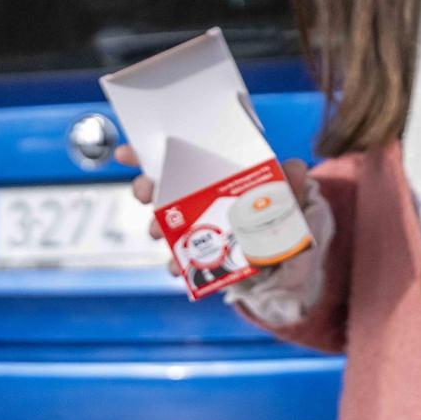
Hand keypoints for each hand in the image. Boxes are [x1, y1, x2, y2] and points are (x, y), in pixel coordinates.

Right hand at [114, 144, 311, 275]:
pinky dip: (174, 264)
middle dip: (146, 189)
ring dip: (157, 227)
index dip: (145, 153)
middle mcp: (194, 199)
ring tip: (160, 233)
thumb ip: (289, 180)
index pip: (173, 158)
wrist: (288, 256)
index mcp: (210, 175)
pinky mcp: (200, 258)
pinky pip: (181, 260)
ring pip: (164, 225)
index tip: (126, 152)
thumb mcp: (289, 193)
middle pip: (159, 189)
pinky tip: (175, 267)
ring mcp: (195, 228)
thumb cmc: (281, 214)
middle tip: (145, 193)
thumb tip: (294, 167)